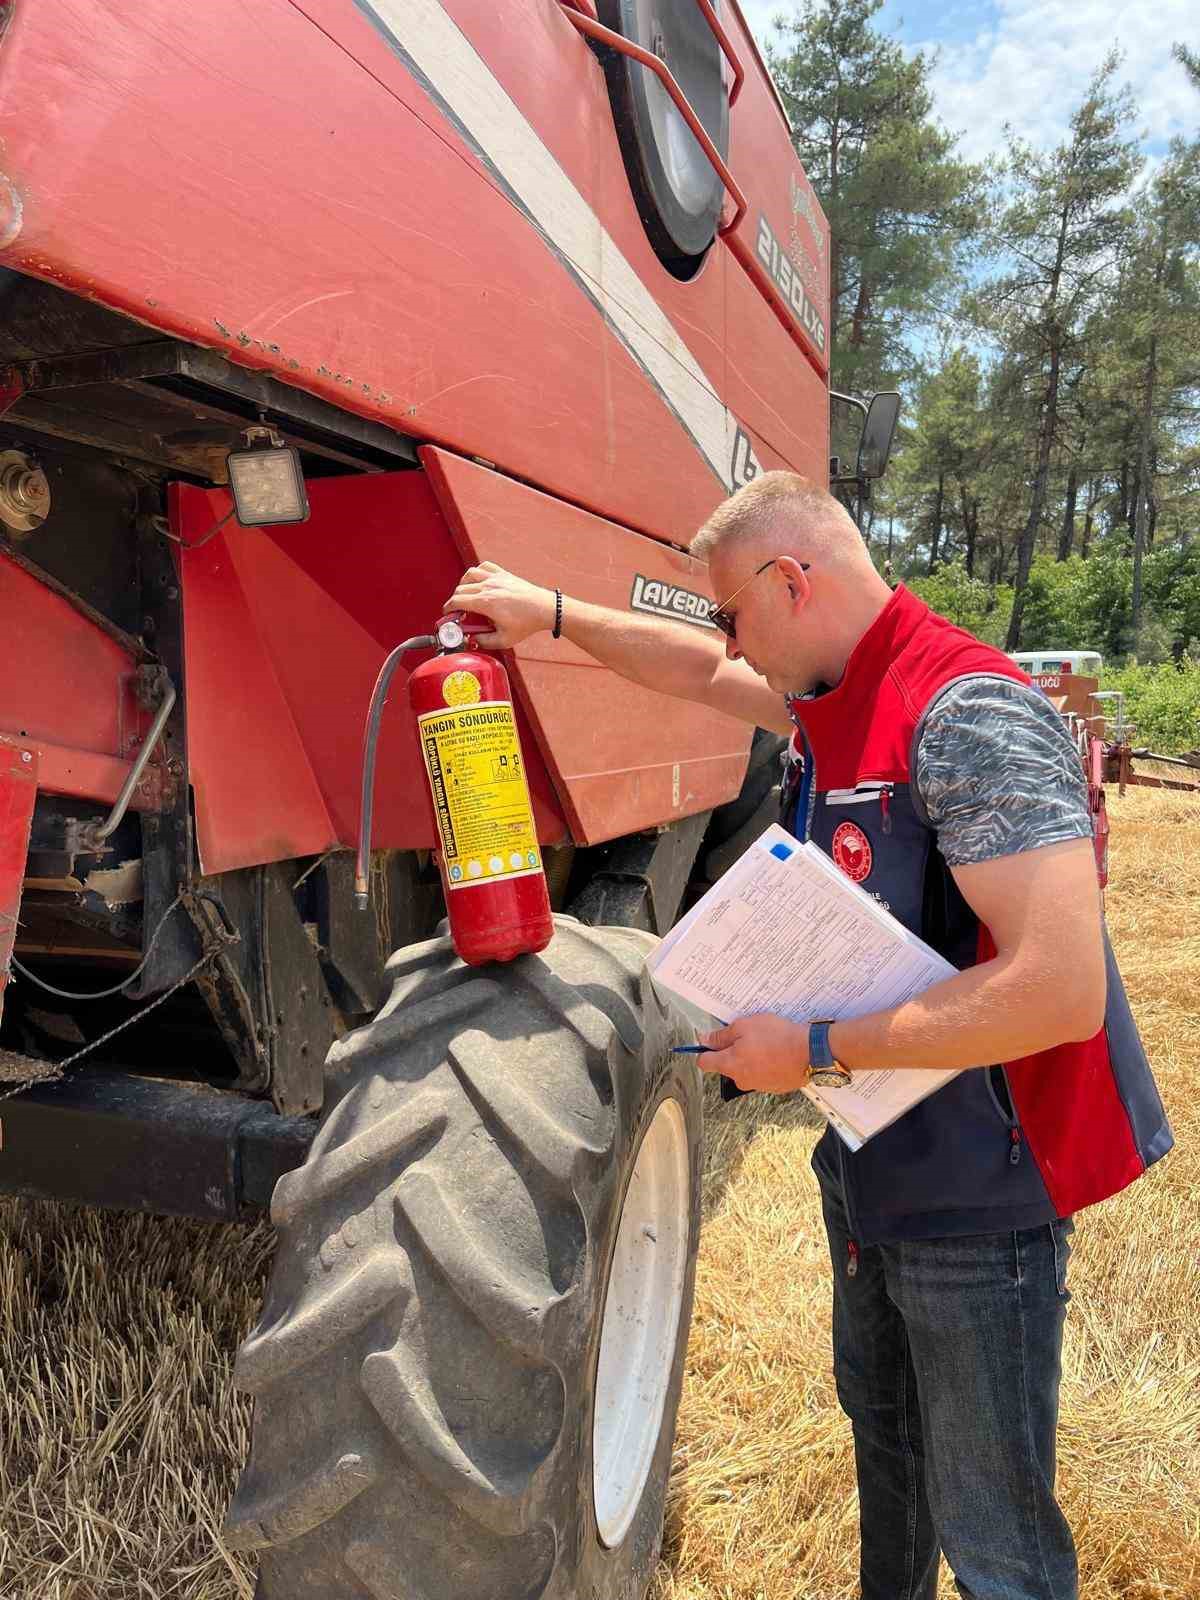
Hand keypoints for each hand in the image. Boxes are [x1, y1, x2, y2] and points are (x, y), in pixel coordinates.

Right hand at [444, 561, 556, 649]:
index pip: (456, 601)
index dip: (448, 608)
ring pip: (469, 575)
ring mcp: (496, 578)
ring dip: (463, 585)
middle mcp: (488, 586)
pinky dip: (477, 572)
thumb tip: (471, 639)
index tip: (447, 615)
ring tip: (466, 596)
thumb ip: (483, 641)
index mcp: (485, 602)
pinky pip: (484, 566)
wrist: (545, 609)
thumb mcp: (504, 639)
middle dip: (455, 600)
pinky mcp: (504, 574)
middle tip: (459, 612)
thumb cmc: (526, 624)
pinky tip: (478, 582)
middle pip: (460, 589)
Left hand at [696, 1015, 812, 1094]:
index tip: (709, 1041)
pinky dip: (767, 1064)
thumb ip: (721, 1035)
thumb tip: (705, 1039)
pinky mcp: (774, 1087)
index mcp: (730, 1065)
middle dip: (733, 1051)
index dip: (705, 1050)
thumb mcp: (744, 1026)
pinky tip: (777, 1052)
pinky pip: (763, 1074)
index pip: (704, 1062)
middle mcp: (741, 1079)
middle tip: (747, 1035)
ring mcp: (758, 1085)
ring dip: (752, 1057)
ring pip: (747, 1069)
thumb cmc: (777, 1037)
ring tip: (767, 1043)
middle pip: (727, 1065)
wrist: (810, 1052)